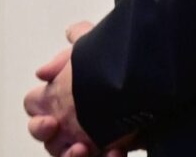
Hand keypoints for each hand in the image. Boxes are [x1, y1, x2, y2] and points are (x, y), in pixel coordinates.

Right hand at [25, 21, 133, 156]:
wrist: (159, 79)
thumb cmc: (125, 66)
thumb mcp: (94, 50)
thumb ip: (67, 55)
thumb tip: (41, 72)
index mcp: (62, 95)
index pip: (35, 106)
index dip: (37, 113)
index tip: (50, 118)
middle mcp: (73, 120)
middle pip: (46, 136)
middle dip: (46, 135)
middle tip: (57, 129)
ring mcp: (91, 138)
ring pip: (66, 154)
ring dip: (71, 155)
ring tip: (84, 149)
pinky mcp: (111, 149)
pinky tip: (116, 152)